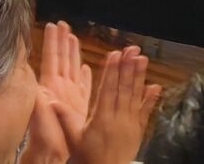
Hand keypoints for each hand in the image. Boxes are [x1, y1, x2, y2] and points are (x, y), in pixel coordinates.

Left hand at [27, 22, 91, 159]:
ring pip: (73, 69)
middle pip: (62, 59)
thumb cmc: (42, 131)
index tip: (53, 25)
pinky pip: (84, 87)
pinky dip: (85, 77)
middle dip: (63, 41)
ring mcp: (68, 96)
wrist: (50, 150)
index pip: (52, 57)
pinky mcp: (77, 106)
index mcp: (49, 85)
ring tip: (73, 38)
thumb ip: (37, 90)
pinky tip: (87, 68)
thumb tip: (31, 74)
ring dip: (73, 54)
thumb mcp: (37, 107)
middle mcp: (58, 87)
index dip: (53, 41)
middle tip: (63, 25)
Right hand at [58, 46, 160, 163]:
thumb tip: (50, 100)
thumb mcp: (72, 137)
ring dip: (139, 77)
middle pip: (124, 89)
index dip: (111, 71)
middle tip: (132, 50)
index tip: (114, 55)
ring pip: (135, 97)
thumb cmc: (88, 157)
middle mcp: (119, 119)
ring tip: (143, 59)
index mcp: (102, 119)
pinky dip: (150, 99)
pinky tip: (155, 86)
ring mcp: (130, 124)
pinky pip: (145, 112)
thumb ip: (64, 118)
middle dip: (128, 67)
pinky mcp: (137, 131)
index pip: (108, 90)